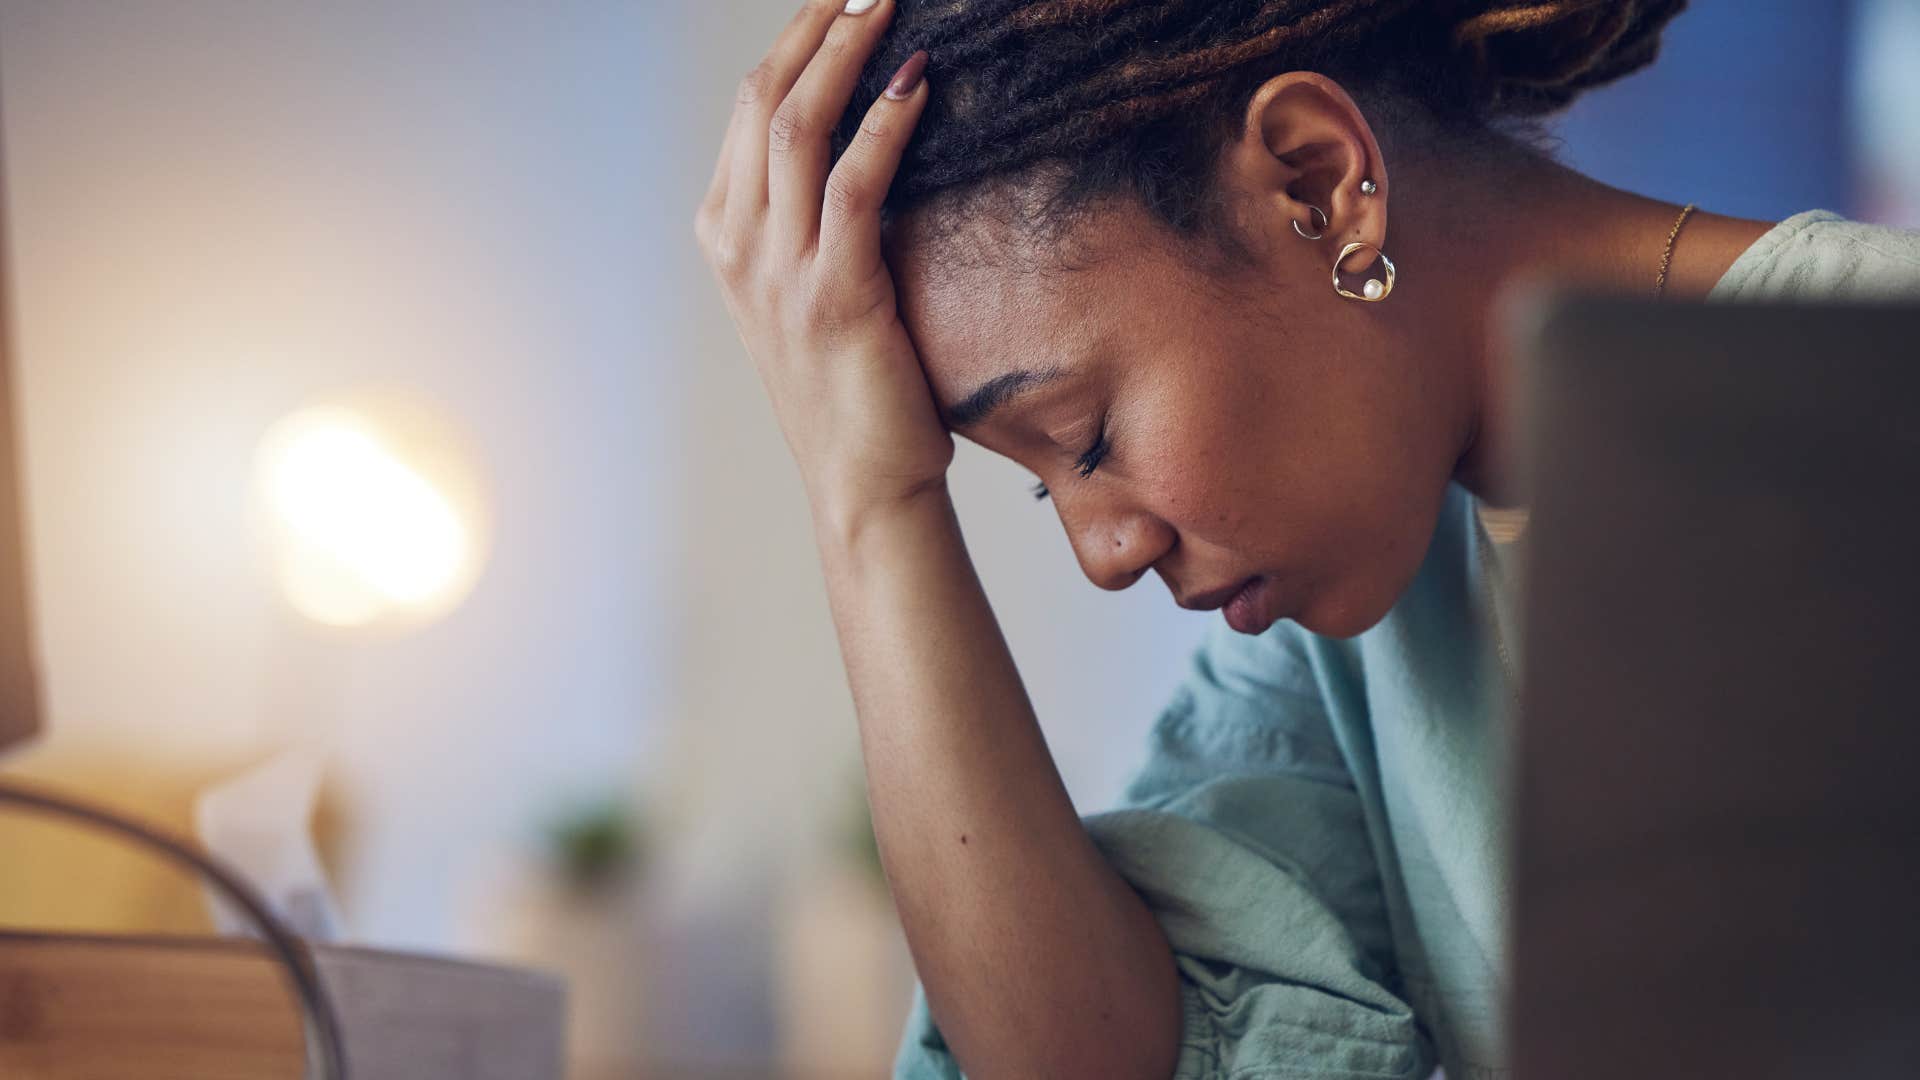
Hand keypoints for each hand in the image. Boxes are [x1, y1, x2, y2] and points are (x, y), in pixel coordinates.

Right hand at [694, 0, 947, 523]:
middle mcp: (739, 248)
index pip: (749, 113)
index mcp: (725, 240)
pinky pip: (854, 184)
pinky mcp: (835, 295)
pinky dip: (886, 123)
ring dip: (848, 53)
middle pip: (764, 100)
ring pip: (798, 127)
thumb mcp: (809, 296)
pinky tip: (920, 84)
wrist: (861, 484)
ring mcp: (779, 272)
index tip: (841, 4)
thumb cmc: (853, 393)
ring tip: (890, 5)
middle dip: (817, 28)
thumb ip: (813, 225)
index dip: (795, 45)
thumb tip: (864, 149)